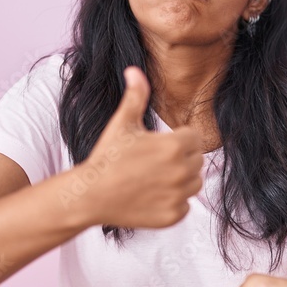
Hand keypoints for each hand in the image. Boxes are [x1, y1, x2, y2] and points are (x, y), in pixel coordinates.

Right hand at [78, 66, 203, 228]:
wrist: (90, 195)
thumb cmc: (106, 157)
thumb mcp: (122, 123)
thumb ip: (136, 96)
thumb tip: (134, 70)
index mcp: (175, 146)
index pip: (194, 138)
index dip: (178, 138)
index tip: (159, 144)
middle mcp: (182, 172)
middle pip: (196, 160)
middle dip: (180, 158)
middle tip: (153, 162)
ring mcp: (178, 196)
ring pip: (194, 184)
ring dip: (180, 180)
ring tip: (154, 178)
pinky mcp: (173, 216)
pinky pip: (185, 206)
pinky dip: (173, 202)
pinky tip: (151, 196)